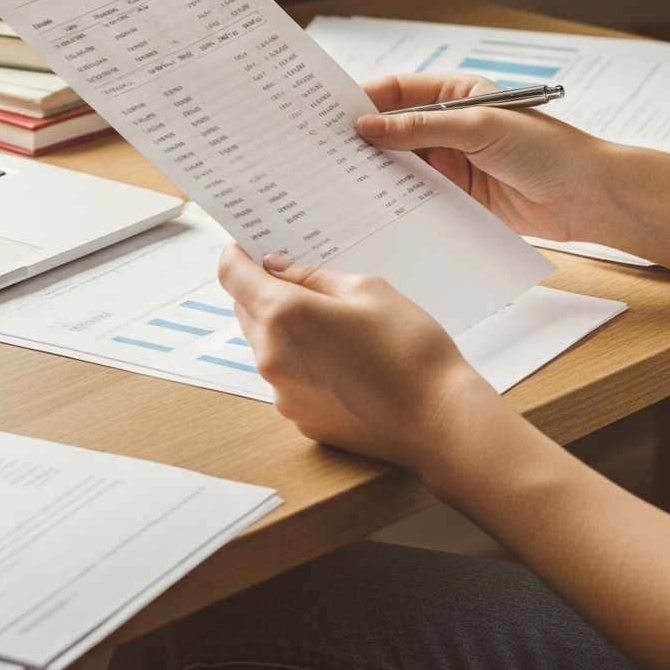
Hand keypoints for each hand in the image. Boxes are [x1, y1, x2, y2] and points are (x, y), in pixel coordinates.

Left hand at [215, 245, 503, 472]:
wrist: (438, 420)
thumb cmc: (410, 348)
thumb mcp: (368, 290)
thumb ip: (313, 277)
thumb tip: (279, 269)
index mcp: (283, 314)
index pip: (231, 274)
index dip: (239, 256)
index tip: (251, 248)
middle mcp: (271, 355)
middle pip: (244, 310)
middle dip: (264, 292)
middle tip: (305, 284)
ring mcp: (281, 392)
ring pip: (265, 345)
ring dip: (284, 329)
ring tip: (335, 328)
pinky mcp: (298, 417)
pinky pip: (285, 377)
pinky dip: (301, 363)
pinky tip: (343, 363)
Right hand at [355, 74, 601, 242]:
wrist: (586, 196)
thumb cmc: (546, 149)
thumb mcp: (478, 127)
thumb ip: (420, 128)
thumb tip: (367, 127)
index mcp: (456, 94)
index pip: (399, 91)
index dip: (365, 99)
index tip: (331, 113)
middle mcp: (450, 126)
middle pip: (394, 128)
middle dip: (364, 137)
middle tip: (325, 148)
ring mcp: (453, 162)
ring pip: (402, 163)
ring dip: (377, 170)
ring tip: (339, 178)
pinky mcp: (457, 196)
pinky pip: (417, 194)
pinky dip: (396, 197)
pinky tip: (373, 203)